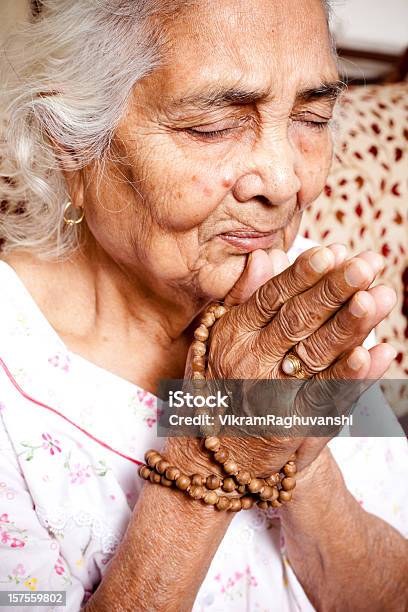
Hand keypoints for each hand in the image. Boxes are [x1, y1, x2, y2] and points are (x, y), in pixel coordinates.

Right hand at [183, 244, 396, 474]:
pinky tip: (377, 354)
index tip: (333, 251)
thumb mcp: (220, 336)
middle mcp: (250, 362)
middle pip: (297, 321)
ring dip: (351, 326)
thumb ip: (243, 296)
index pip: (271, 298)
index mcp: (232, 334)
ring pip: (317, 355)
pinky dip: (351, 377)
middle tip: (368, 263)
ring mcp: (271, 395)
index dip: (302, 274)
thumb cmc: (222, 383)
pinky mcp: (293, 426)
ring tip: (379, 297)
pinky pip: (326, 398)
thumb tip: (266, 255)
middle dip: (335, 290)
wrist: (216, 454)